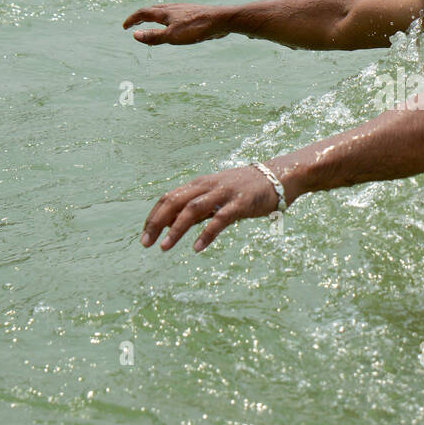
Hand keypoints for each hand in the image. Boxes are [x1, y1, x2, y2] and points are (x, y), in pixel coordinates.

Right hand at [122, 3, 228, 44]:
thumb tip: (135, 35)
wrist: (221, 20)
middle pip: (153, 10)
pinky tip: (175, 25)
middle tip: (135, 23)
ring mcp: (184, 10)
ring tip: (152, 23)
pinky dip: (167, 20)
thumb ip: (153, 36)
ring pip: (164, 11)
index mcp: (165, 12)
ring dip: (154, 17)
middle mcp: (173, 8)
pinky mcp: (193, 14)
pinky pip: (175, 15)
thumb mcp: (172, 36)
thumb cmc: (196, 28)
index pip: (143, 13)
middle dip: (142, 16)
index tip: (125, 27)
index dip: (132, 20)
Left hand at [139, 166, 279, 251]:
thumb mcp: (216, 196)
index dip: (153, 216)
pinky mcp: (240, 203)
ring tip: (164, 247)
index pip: (168, 198)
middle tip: (146, 243)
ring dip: (176, 229)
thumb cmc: (244, 189)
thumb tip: (171, 225)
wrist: (277, 177)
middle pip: (175, 202)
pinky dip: (206, 233)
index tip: (145, 235)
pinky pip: (220, 219)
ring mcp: (224, 193)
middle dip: (157, 223)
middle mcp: (208, 186)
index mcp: (200, 184)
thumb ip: (196, 209)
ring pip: (193, 209)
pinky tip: (197, 247)